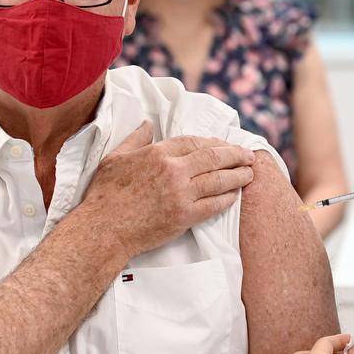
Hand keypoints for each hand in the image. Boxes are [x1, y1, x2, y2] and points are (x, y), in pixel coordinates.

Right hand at [83, 120, 254, 258]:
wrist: (103, 229)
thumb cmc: (104, 194)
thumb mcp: (115, 157)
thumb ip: (135, 139)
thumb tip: (147, 124)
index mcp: (157, 153)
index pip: (194, 142)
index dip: (213, 142)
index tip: (224, 144)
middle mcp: (173, 170)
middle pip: (213, 157)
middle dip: (235, 155)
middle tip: (248, 156)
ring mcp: (181, 194)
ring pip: (219, 180)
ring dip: (238, 176)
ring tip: (249, 173)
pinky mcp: (184, 216)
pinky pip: (214, 205)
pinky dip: (227, 199)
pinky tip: (235, 195)